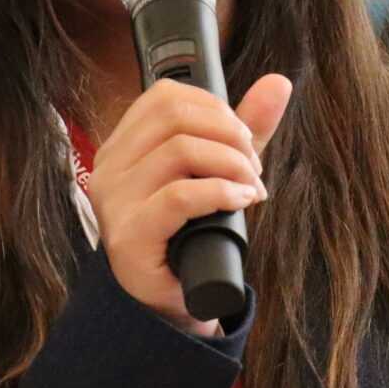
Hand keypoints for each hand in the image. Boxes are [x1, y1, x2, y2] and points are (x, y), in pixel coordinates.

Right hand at [87, 74, 292, 333]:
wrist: (170, 304)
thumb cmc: (190, 236)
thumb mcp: (218, 174)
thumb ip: (243, 130)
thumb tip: (278, 83)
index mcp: (123, 147)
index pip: (164, 97)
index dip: (215, 108)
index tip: (242, 138)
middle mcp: (110, 169)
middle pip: (175, 116)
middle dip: (229, 134)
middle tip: (253, 166)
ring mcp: (115, 203)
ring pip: (180, 151)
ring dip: (232, 164)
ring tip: (251, 187)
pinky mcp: (130, 236)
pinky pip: (179, 196)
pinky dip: (221, 192)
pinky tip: (241, 200)